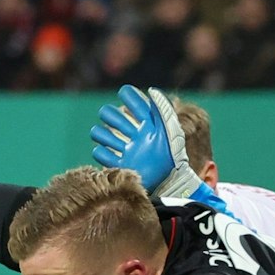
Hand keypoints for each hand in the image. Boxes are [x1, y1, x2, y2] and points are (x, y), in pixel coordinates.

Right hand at [88, 85, 202, 199]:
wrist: (169, 183)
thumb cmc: (173, 155)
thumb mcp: (170, 129)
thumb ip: (162, 109)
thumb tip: (150, 90)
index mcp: (148, 125)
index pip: (134, 104)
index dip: (129, 96)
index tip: (124, 92)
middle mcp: (135, 136)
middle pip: (113, 117)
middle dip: (111, 115)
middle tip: (115, 119)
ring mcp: (127, 150)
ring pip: (102, 134)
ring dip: (102, 134)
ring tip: (109, 139)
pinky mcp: (122, 166)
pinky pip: (101, 155)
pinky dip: (102, 153)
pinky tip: (109, 155)